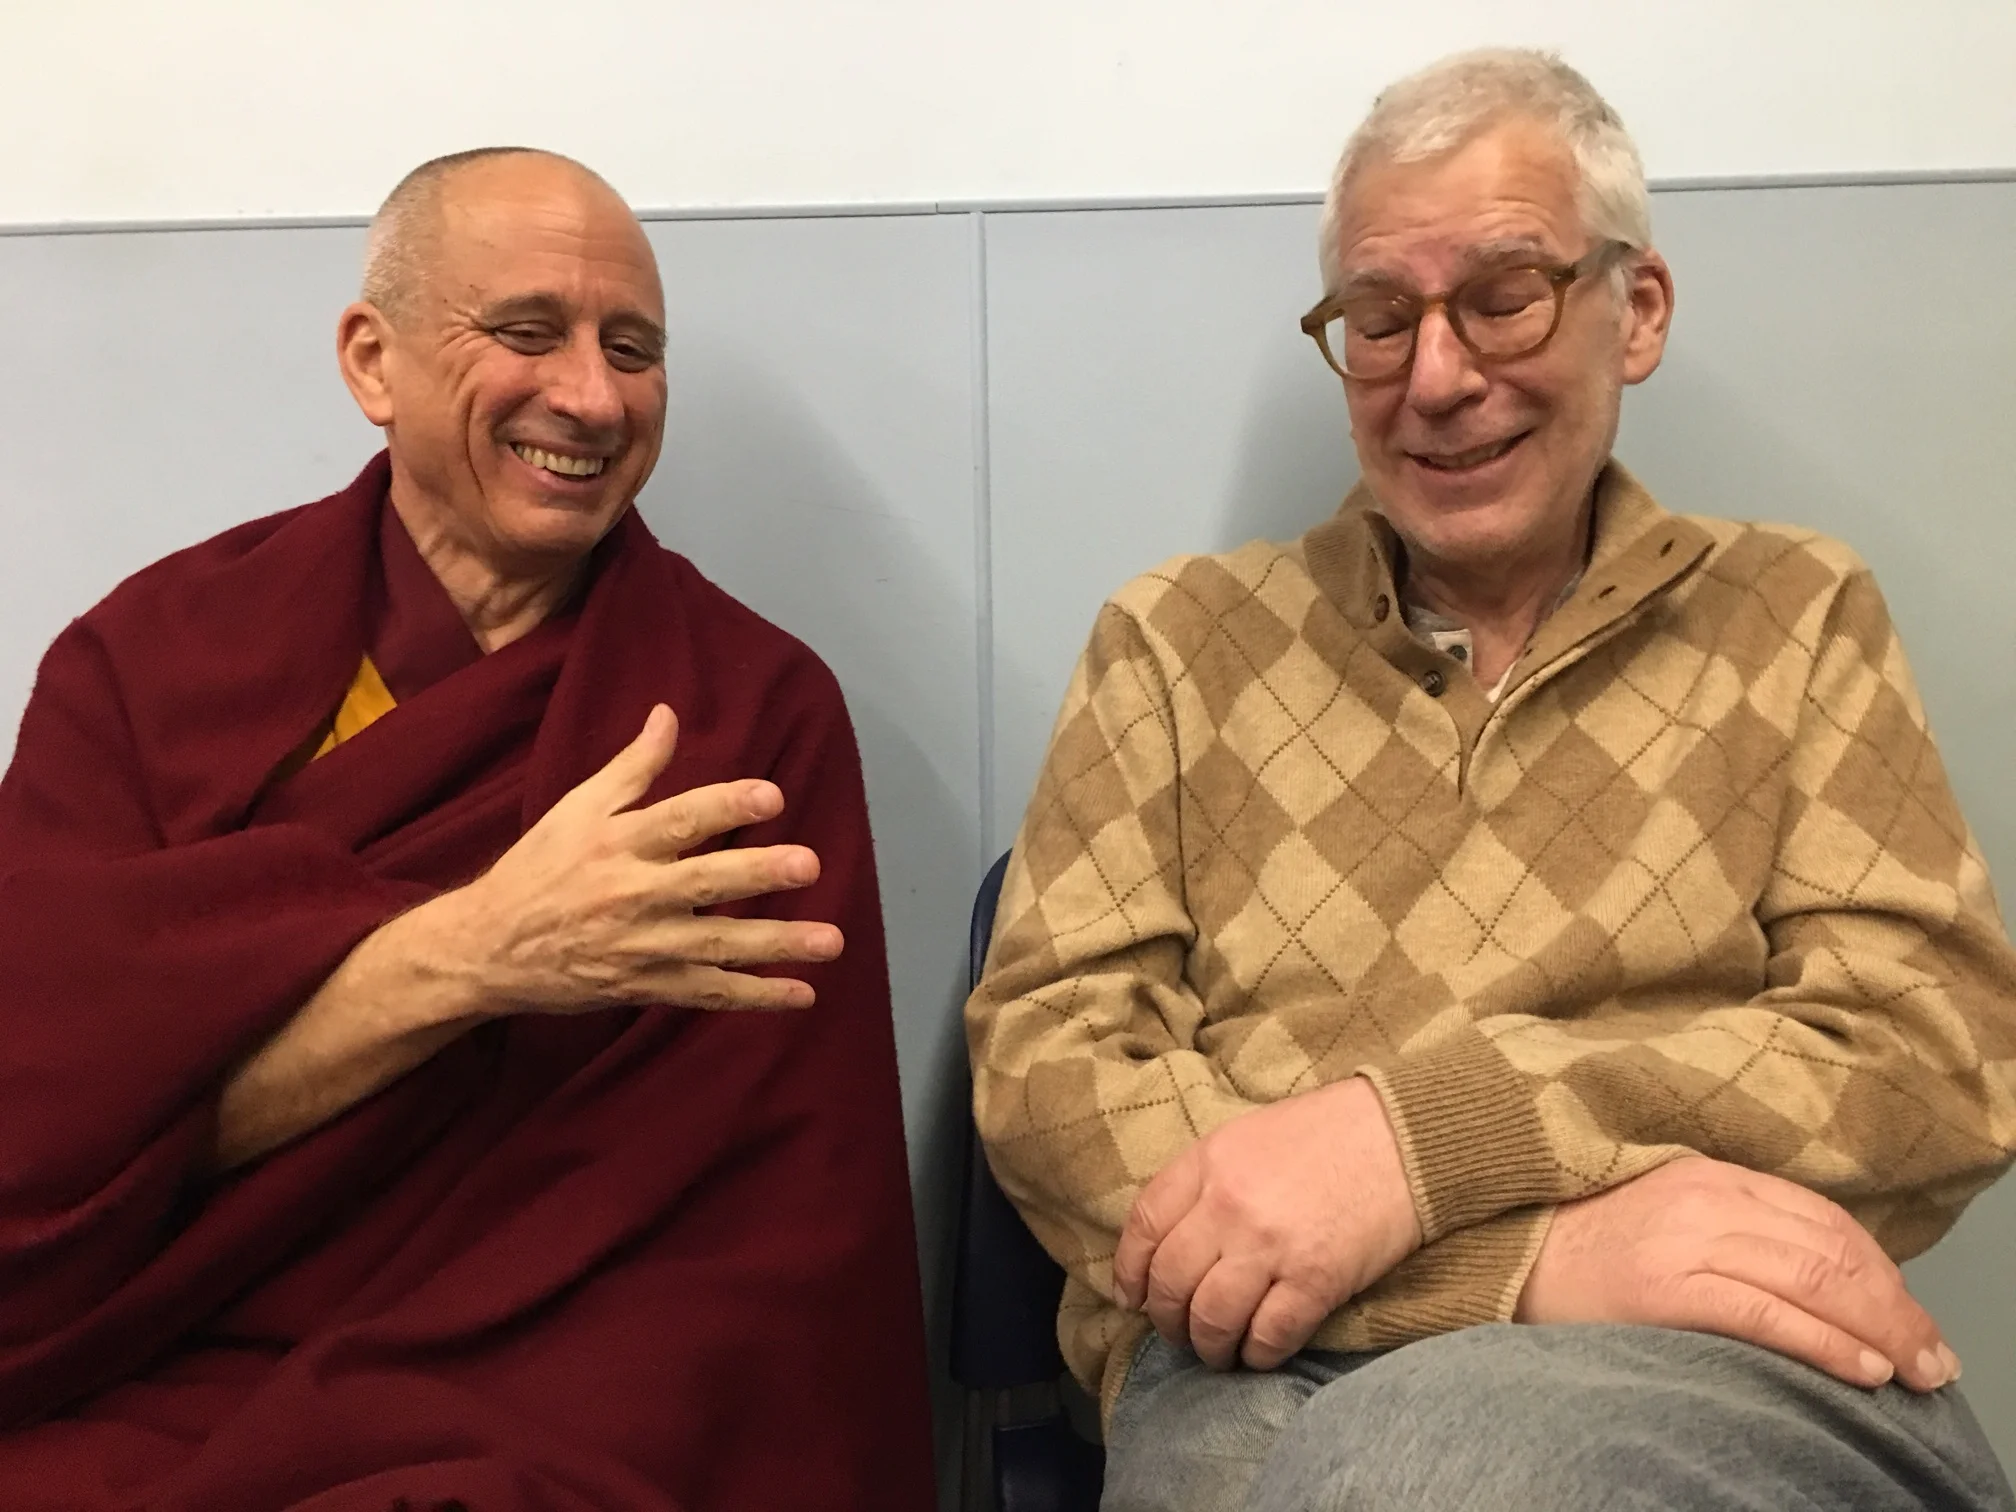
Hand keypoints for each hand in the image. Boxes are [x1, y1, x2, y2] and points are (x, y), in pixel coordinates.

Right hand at [445, 704, 842, 1013]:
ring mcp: (642, 945)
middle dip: (759, 874)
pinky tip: (802, 993)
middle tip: (810, 864)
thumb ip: (632, 765)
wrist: (487, 948)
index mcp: (617, 842)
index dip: (726, 807)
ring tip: (831, 940)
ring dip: (777, 944)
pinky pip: (708, 992)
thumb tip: (668, 713)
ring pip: (717, 943)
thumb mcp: (576, 808)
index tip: (771, 797)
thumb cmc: (538, 868)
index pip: (679, 819)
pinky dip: (755, 997)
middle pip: (705, 882)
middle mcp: (631, 893)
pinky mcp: (646, 985)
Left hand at [1111, 1077, 1422, 1370]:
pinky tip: (1259, 1352)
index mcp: (1209, 1162)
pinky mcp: (1317, 1280)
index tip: (1132, 1297)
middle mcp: (1230, 1205)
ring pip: (1212, 1320)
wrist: (1403, 1135)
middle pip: (1171, 1282)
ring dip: (1208, 1347)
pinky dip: (1257, 1355)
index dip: (1129, 1271)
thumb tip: (1167, 1243)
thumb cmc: (1324, 1134)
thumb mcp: (1246, 1137)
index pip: (1144, 1226)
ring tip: (1218, 1352)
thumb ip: (1204, 1181)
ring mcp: (1271, 1246)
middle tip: (1179, 1332)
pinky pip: (1268, 1336)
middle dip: (1168, 1320)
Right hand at [1517, 1156, 1958, 1392]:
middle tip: (1936, 1358)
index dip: (1882, 1271)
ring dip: (1880, 1330)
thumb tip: (1812, 1276)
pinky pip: (1768, 1315)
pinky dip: (1825, 1343)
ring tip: (1916, 1370)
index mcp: (1707, 1173)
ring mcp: (1686, 1240)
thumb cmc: (1581, 1247)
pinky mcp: (1665, 1287)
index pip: (1823, 1217)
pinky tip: (1862, 1369)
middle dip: (1897, 1308)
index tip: (1911, 1317)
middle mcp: (1705, 1198)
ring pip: (1812, 1279)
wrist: (1498, 1252)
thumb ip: (1729, 1226)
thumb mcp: (1663, 1213)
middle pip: (1831, 1248)